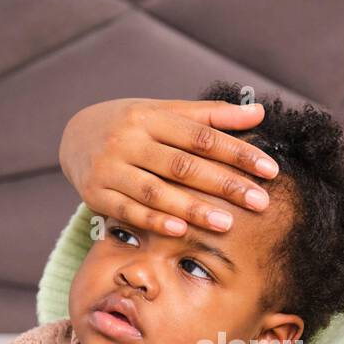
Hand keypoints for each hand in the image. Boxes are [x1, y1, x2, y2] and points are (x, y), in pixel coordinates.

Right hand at [59, 97, 279, 236]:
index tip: (269, 169)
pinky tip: (180, 231)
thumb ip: (211, 116)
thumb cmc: (132, 125)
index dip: (237, 152)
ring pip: (156, 191)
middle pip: (182, 165)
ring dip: (192, 208)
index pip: (201, 136)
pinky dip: (154, 221)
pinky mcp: (95, 194)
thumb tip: (259, 112)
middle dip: (224, 184)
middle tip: (259, 201)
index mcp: (150, 117)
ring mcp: (110, 168)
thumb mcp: (166, 112)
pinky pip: (128, 210)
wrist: (74, 135)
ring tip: (226, 224)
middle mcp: (128, 140)